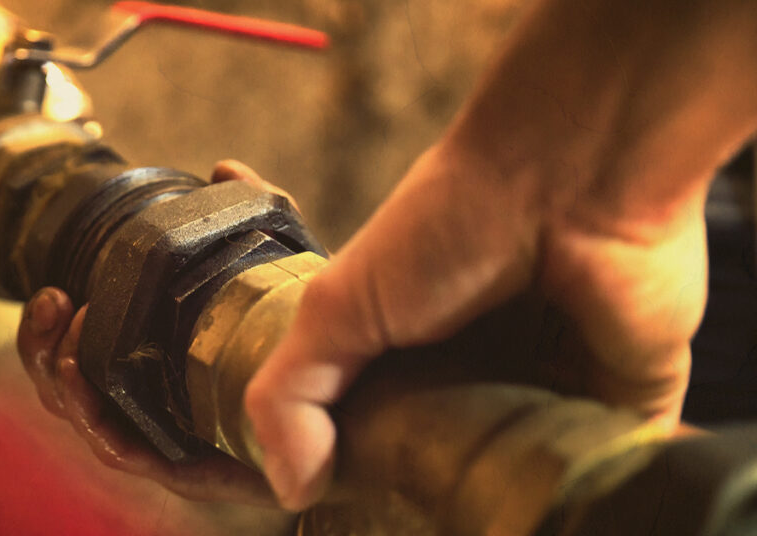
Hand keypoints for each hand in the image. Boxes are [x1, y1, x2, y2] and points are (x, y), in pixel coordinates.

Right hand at [16, 160, 297, 507]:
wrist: (383, 398)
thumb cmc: (324, 335)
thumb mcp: (286, 264)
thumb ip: (255, 213)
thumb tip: (223, 168)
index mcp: (173, 370)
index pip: (98, 358)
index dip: (60, 332)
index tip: (56, 292)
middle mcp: (169, 409)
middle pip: (84, 391)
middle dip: (46, 350)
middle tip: (51, 304)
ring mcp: (182, 444)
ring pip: (97, 421)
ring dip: (63, 377)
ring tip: (65, 329)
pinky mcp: (202, 471)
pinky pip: (137, 453)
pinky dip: (100, 419)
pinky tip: (85, 377)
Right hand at [244, 140, 705, 508]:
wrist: (569, 175)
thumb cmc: (452, 219)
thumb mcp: (338, 306)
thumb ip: (291, 392)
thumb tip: (292, 485)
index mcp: (409, 356)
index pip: (374, 441)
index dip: (357, 477)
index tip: (344, 506)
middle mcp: (478, 379)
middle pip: (443, 474)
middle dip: (427, 498)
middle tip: (409, 514)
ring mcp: (550, 395)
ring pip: (515, 485)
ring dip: (496, 505)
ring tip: (475, 510)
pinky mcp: (622, 407)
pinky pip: (597, 478)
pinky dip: (568, 498)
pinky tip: (538, 507)